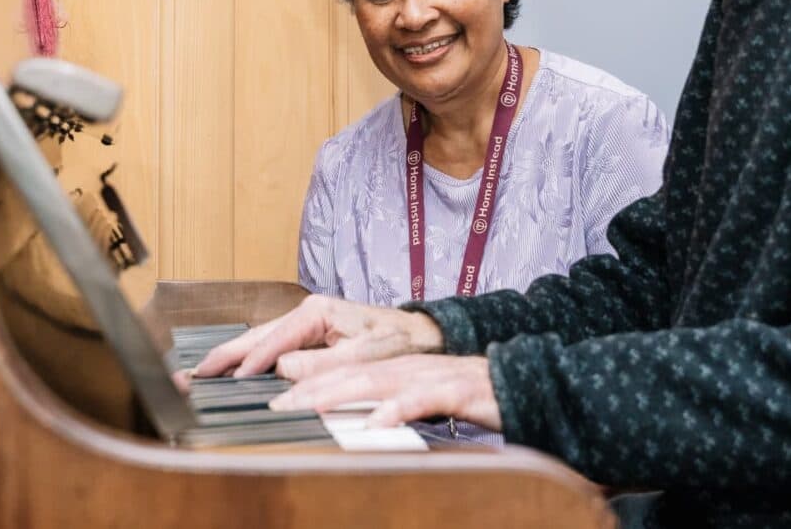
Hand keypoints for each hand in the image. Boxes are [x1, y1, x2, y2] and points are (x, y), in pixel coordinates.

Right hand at [191, 295, 444, 379]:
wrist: (419, 335)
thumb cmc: (395, 342)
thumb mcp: (360, 357)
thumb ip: (319, 366)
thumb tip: (280, 372)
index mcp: (315, 312)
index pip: (273, 339)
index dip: (249, 362)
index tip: (227, 381)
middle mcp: (306, 312)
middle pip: (256, 335)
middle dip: (224, 355)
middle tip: (191, 374)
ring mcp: (306, 323)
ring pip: (260, 340)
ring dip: (231, 357)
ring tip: (200, 373)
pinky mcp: (309, 335)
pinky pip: (272, 347)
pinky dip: (249, 359)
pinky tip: (232, 371)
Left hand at [270, 354, 500, 431]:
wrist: (515, 380)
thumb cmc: (465, 394)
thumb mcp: (418, 397)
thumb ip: (385, 403)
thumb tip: (352, 420)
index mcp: (392, 369)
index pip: (341, 374)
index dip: (306, 385)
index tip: (274, 401)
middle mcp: (403, 368)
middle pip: (349, 375)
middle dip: (309, 390)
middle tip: (276, 406)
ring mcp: (427, 377)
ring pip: (376, 382)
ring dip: (340, 395)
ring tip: (309, 408)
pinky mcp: (453, 390)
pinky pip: (421, 399)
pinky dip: (397, 409)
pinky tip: (377, 422)